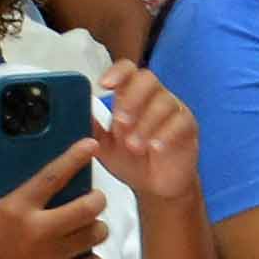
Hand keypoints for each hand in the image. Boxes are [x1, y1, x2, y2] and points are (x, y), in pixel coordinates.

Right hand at [0, 136, 110, 258]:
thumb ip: (4, 195)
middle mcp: (39, 230)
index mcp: (16, 209)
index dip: (75, 158)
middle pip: (88, 208)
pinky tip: (84, 257)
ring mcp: (50, 257)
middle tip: (94, 198)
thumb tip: (26, 180)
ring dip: (97, 228)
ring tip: (88, 227)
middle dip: (98, 198)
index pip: (53, 176)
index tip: (91, 145)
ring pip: (95, 235)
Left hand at [94, 67, 202, 208]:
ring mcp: (173, 110)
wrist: (156, 187)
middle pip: (147, 79)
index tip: (104, 85)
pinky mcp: (188, 127)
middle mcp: (154, 98)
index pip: (127, 71)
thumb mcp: (103, 145)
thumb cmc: (131, 162)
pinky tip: (155, 147)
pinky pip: (180, 121)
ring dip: (145, 123)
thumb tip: (69, 112)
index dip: (117, 73)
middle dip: (131, 99)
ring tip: (134, 145)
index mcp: (131, 97)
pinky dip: (166, 133)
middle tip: (120, 123)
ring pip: (163, 102)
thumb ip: (90, 127)